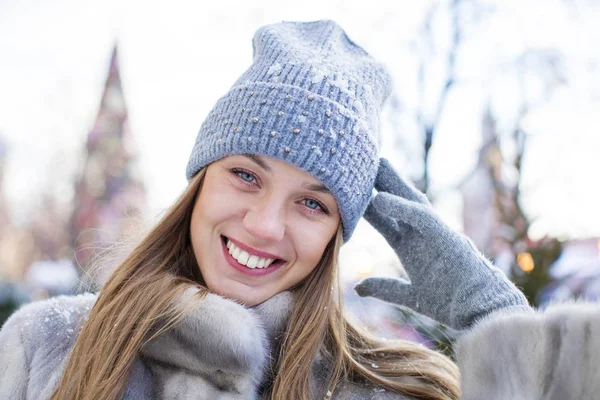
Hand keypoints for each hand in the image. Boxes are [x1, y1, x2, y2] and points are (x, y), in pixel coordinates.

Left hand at [355, 158, 528, 329]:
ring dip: (394, 183)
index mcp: (413, 248)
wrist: (483, 311)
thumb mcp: (410, 295)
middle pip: (399, 204)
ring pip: (412, 201)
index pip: (387, 223)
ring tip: (377, 164)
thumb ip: (385, 288)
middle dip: (383, 185)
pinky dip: (402, 207)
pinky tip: (381, 198)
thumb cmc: (454, 302)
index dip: (370, 210)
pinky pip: (422, 218)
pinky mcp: (446, 237)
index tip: (350, 197)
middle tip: (363, 167)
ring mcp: (436, 233)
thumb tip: (359, 288)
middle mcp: (422, 236)